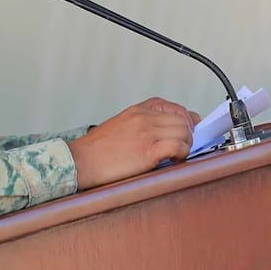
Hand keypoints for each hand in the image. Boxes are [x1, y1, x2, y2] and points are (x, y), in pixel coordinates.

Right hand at [67, 97, 198, 189]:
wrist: (81, 161)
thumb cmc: (99, 149)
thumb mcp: (123, 125)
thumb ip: (145, 124)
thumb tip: (169, 133)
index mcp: (140, 109)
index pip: (177, 108)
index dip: (188, 122)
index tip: (189, 133)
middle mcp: (145, 117)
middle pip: (184, 120)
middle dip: (189, 135)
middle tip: (184, 148)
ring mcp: (147, 132)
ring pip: (185, 132)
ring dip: (186, 146)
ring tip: (177, 156)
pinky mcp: (148, 150)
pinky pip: (178, 147)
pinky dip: (182, 155)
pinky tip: (173, 161)